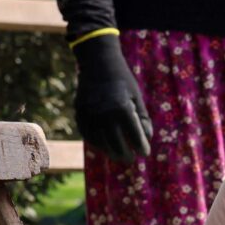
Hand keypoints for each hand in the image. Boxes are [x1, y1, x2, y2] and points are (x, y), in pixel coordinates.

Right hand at [73, 35, 150, 159]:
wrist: (98, 64)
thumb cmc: (124, 82)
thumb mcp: (137, 99)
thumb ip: (142, 120)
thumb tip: (145, 140)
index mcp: (123, 110)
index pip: (135, 138)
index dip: (142, 149)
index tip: (144, 153)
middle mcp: (105, 116)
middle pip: (117, 146)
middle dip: (126, 156)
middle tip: (131, 159)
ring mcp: (90, 117)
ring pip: (101, 144)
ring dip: (111, 152)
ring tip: (119, 155)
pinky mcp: (80, 116)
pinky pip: (89, 136)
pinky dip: (98, 144)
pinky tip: (105, 146)